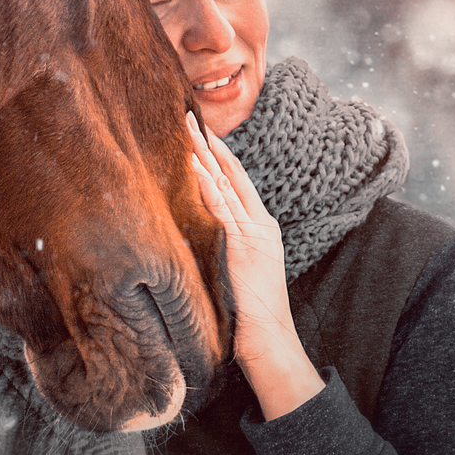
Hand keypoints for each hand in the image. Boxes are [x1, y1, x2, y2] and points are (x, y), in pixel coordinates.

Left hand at [187, 111, 324, 419]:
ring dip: (203, 153)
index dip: (218, 155)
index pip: (236, 181)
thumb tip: (201, 235)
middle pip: (230, 172)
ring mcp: (251, 232)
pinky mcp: (241, 244)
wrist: (269, 339)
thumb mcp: (239, 271)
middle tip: (187, 115)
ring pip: (224, 183)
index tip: (200, 133)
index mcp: (260, 228)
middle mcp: (258, 223)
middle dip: (209, 143)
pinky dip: (207, 183)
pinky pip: (220, 207)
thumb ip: (226, 247)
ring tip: (185, 126)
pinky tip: (193, 164)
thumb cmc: (250, 314)